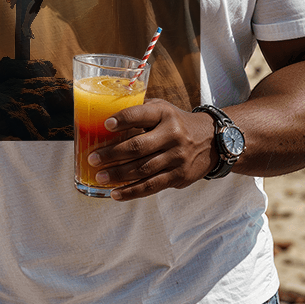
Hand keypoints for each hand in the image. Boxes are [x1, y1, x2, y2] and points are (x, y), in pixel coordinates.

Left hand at [87, 99, 216, 200]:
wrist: (211, 140)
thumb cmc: (175, 122)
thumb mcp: (162, 109)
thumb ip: (139, 111)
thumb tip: (103, 117)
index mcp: (164, 113)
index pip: (141, 114)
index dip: (123, 119)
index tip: (106, 124)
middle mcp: (172, 134)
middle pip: (138, 146)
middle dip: (112, 154)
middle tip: (93, 159)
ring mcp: (177, 157)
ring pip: (143, 169)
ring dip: (118, 175)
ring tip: (100, 177)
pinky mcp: (179, 176)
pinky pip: (152, 186)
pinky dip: (132, 191)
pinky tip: (116, 194)